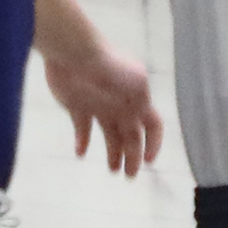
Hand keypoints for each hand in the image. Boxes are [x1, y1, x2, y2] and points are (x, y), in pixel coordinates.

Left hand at [42, 36, 163, 176]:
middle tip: (129, 175)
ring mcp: (100, 105)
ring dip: (113, 153)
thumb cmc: (108, 66)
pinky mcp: (77, 106)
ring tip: (113, 170)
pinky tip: (80, 153)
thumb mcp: (135, 82)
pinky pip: (82, 129)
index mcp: (138, 99)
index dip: (153, 143)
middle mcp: (121, 104)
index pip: (153, 125)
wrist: (74, 52)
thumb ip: (142, 104)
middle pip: (131, 136)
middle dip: (132, 156)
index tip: (148, 161)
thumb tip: (146, 120)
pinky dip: (82, 142)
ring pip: (110, 135)